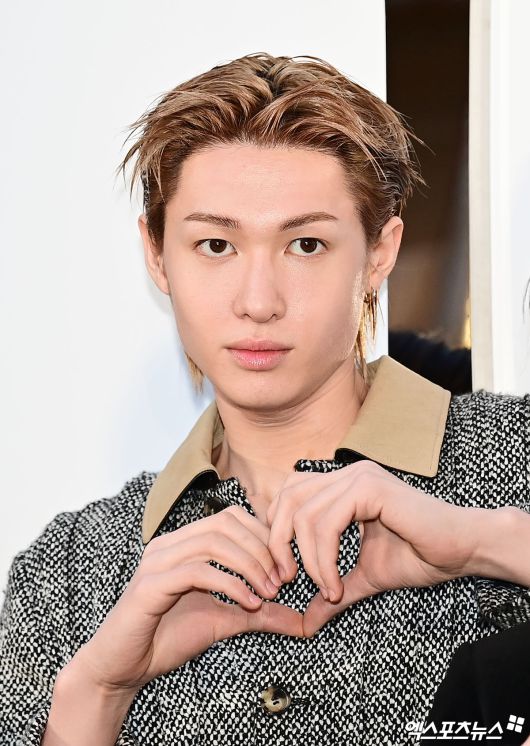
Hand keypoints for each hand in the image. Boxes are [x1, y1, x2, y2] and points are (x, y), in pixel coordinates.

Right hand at [75, 505, 303, 693]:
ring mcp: (156, 562)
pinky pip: (198, 571)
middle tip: (282, 581)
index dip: (263, 537)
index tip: (285, 570)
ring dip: (250, 565)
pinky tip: (249, 604)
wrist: (122, 668)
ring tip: (268, 593)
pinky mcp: (149, 586)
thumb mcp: (224, 621)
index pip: (230, 517)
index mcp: (182, 542)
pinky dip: (230, 585)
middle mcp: (168, 544)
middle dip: (261, 549)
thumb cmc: (168, 639)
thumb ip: (260, 614)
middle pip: (225, 522)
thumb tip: (303, 622)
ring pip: (214, 541)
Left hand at [266, 460, 485, 636]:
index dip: (278, 531)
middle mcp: (348, 474)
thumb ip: (333, 588)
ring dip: (308, 561)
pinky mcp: (370, 488)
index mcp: (344, 484)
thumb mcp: (365, 576)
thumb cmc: (420, 556)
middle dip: (279, 544)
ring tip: (326, 591)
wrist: (462, 551)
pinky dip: (324, 561)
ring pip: (305, 514)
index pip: (290, 495)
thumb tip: (306, 621)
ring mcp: (359, 477)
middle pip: (288, 499)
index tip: (286, 573)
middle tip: (287, 581)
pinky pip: (327, 524)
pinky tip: (336, 585)